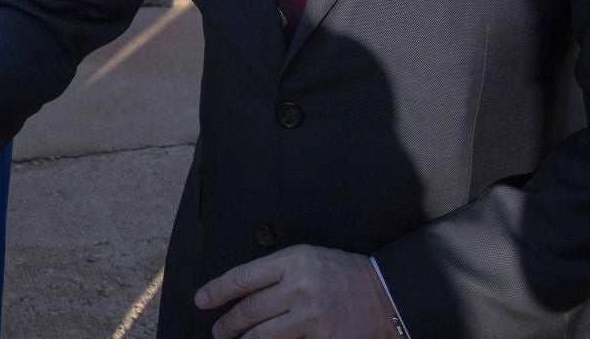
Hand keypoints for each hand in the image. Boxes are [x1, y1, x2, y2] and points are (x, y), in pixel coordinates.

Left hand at [196, 245, 398, 337]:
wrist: (388, 293)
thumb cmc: (344, 273)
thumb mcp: (309, 258)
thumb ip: (277, 271)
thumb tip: (244, 291)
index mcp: (293, 261)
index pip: (243, 277)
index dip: (218, 291)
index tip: (202, 300)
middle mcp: (299, 287)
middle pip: (250, 309)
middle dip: (228, 323)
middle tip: (217, 329)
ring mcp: (312, 316)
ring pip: (264, 334)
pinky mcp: (324, 338)